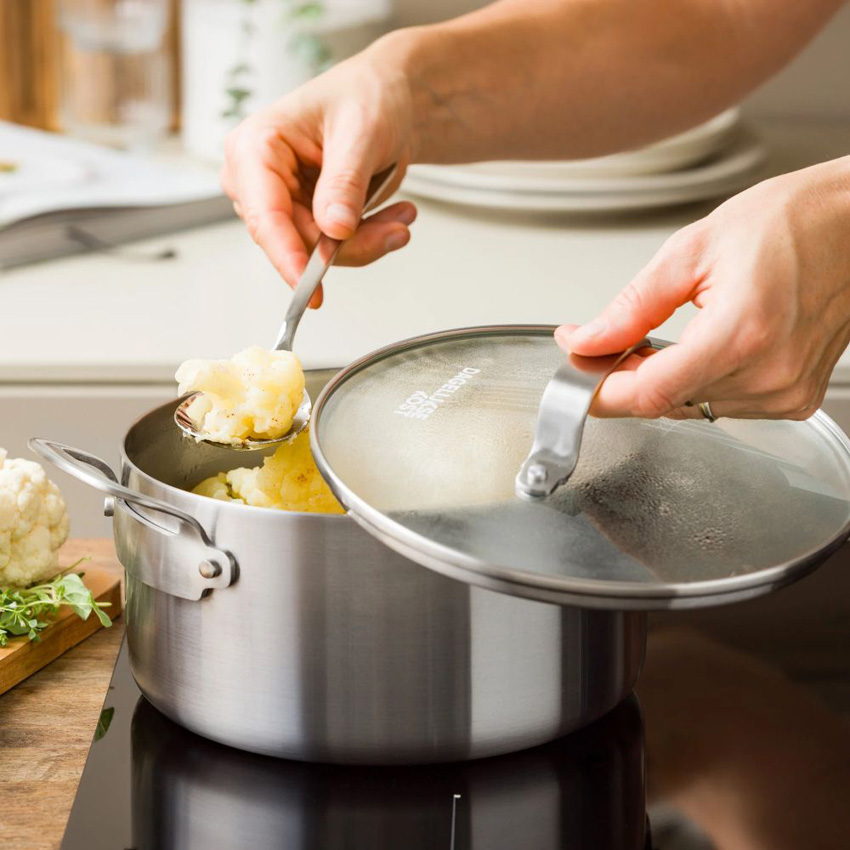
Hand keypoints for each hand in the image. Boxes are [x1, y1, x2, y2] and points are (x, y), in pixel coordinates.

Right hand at [220, 35, 417, 306]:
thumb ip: (345, 183)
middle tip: (397, 230)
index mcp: (255, 147)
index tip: (311, 288)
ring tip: (402, 216)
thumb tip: (333, 229)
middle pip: (294, 241)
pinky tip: (393, 217)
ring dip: (366, 241)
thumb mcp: (361, 132)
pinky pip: (333, 250)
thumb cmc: (365, 96)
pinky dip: (368, 239)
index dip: (288, 256)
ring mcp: (280, 203)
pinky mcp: (303, 219)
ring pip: (317, 252)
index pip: (265, 215)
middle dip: (350, 244)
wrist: (385, 98)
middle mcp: (257, 179)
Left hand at [556, 157, 849, 419]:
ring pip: (691, 408)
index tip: (578, 377)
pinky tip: (702, 350)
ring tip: (667, 337)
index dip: (602, 391)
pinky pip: (723, 405)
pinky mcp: (796, 398)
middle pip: (665, 403)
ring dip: (664, 382)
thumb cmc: (793, 222)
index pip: (649, 393)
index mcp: (742, 334)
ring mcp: (786, 392)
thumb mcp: (692, 252)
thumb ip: (631, 308)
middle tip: (613, 344)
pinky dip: (698, 384)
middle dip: (627, 378)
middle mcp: (769, 374)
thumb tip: (587, 340)